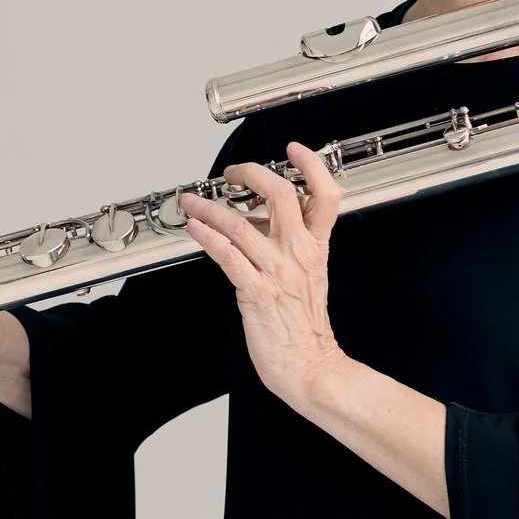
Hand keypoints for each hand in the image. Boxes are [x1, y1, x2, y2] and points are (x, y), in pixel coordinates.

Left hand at [180, 141, 349, 406]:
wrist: (310, 367)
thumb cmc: (306, 328)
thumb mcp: (311, 276)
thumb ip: (292, 245)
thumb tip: (263, 219)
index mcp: (317, 248)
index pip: (326, 195)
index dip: (312, 166)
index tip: (294, 150)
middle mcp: (299, 254)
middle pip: (281, 194)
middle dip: (251, 173)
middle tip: (233, 171)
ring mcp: (277, 272)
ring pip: (241, 223)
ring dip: (209, 207)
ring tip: (193, 201)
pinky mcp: (256, 291)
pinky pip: (226, 254)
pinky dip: (206, 236)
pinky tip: (195, 228)